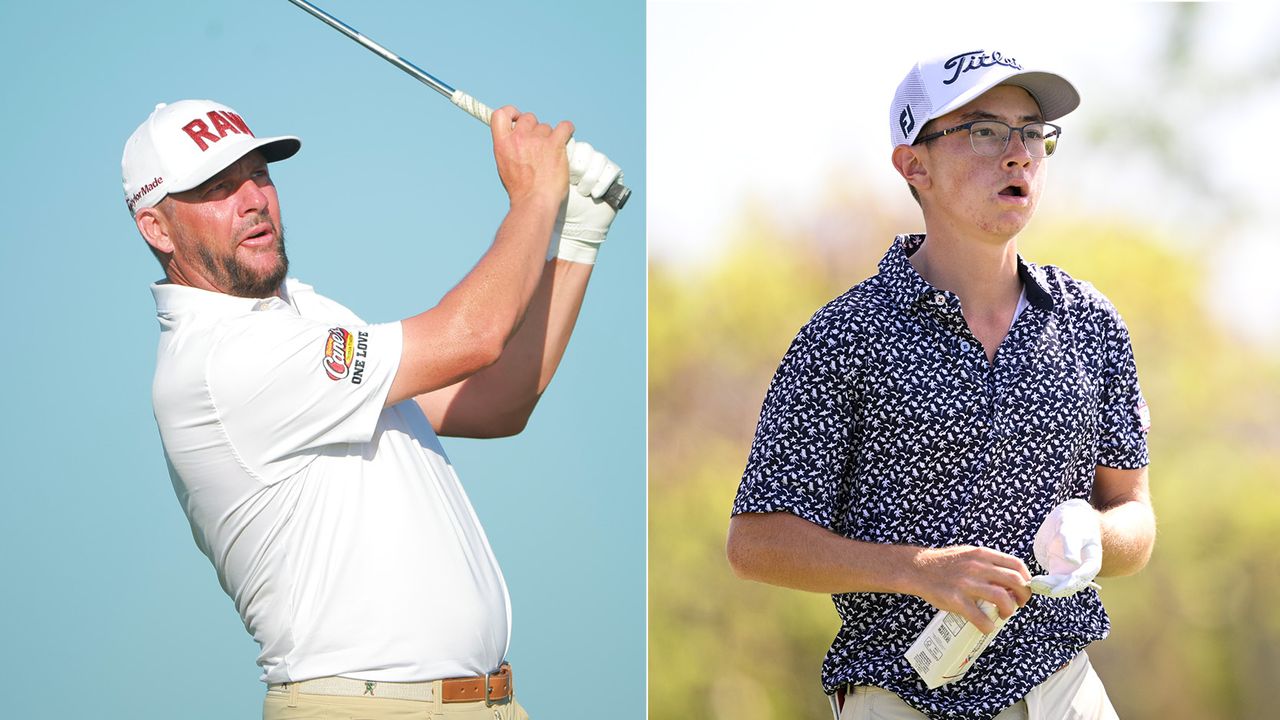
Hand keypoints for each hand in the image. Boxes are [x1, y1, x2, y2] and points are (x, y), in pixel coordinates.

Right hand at [490, 105, 573, 205]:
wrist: (534, 202)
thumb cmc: (521, 190)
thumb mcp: (504, 166)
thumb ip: (508, 149)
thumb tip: (515, 139)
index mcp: (502, 143)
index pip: (501, 114)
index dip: (511, 113)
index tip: (517, 119)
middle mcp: (518, 138)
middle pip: (528, 118)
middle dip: (533, 128)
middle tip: (538, 144)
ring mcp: (537, 140)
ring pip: (546, 127)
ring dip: (549, 136)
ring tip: (551, 154)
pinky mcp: (555, 144)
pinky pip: (564, 127)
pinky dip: (567, 129)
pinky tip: (567, 133)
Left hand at [554, 140, 622, 264]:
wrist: (572, 227)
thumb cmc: (556, 206)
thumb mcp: (546, 181)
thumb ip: (542, 162)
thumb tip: (537, 142)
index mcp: (568, 157)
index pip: (571, 143)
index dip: (567, 155)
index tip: (561, 172)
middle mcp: (584, 160)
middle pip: (585, 149)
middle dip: (578, 167)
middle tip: (572, 181)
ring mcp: (600, 168)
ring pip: (599, 159)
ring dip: (589, 177)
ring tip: (582, 191)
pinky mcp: (613, 178)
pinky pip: (612, 170)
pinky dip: (602, 182)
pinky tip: (594, 194)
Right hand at [908, 545, 1031, 632]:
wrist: (917, 569)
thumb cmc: (945, 564)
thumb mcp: (968, 554)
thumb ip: (988, 564)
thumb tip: (1010, 581)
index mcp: (982, 554)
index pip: (1016, 564)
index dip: (1027, 579)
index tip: (1024, 589)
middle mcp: (977, 567)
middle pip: (1015, 581)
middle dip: (1023, 596)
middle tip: (1018, 605)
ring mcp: (966, 584)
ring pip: (1002, 598)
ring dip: (1009, 610)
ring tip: (1003, 615)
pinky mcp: (956, 600)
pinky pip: (980, 617)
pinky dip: (989, 625)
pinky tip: (987, 626)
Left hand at [1028, 499, 1102, 597]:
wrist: (1069, 517)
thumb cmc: (1074, 521)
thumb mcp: (1072, 529)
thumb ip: (1071, 545)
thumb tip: (1073, 561)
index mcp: (1091, 562)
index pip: (1082, 578)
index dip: (1069, 585)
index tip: (1055, 590)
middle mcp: (1081, 570)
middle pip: (1069, 585)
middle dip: (1054, 588)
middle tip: (1036, 584)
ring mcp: (1068, 570)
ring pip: (1059, 585)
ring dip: (1046, 588)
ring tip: (1031, 584)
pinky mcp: (1056, 568)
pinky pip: (1050, 581)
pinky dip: (1042, 583)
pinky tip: (1030, 583)